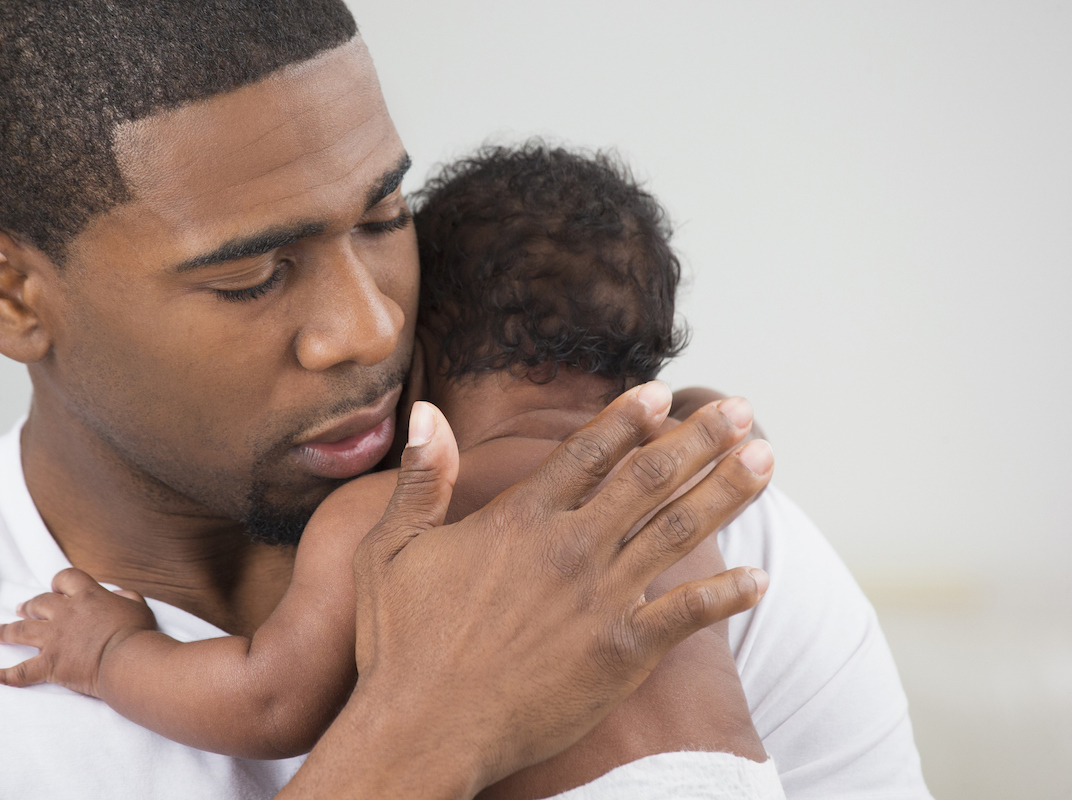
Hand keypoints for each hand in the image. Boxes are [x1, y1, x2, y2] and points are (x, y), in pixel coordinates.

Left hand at [0, 567, 156, 696]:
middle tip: (23, 608)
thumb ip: (126, 596)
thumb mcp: (138, 606)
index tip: (57, 588)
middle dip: (30, 605)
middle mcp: (65, 614)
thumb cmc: (137, 633)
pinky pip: (21, 672)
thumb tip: (117, 594)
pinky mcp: (49, 664)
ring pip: (21, 630)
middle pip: (39, 603)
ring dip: (7, 631)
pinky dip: (5, 675)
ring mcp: (54, 639)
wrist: (127, 660)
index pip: (66, 578)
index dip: (59, 583)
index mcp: (87, 596)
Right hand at [287, 381, 772, 798]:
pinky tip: (759, 578)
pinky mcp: (620, 654)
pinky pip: (686, 615)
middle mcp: (569, 549)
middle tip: (741, 410)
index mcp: (518, 519)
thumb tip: (427, 412)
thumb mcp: (391, 549)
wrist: (422, 730)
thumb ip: (420, 479)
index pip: (587, 452)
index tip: (664, 393)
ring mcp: (600, 601)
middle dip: (700, 439)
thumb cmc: (399, 644)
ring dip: (725, 491)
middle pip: (648, 479)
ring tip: (765, 459)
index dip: (629, 417)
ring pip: (676, 531)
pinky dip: (725, 594)